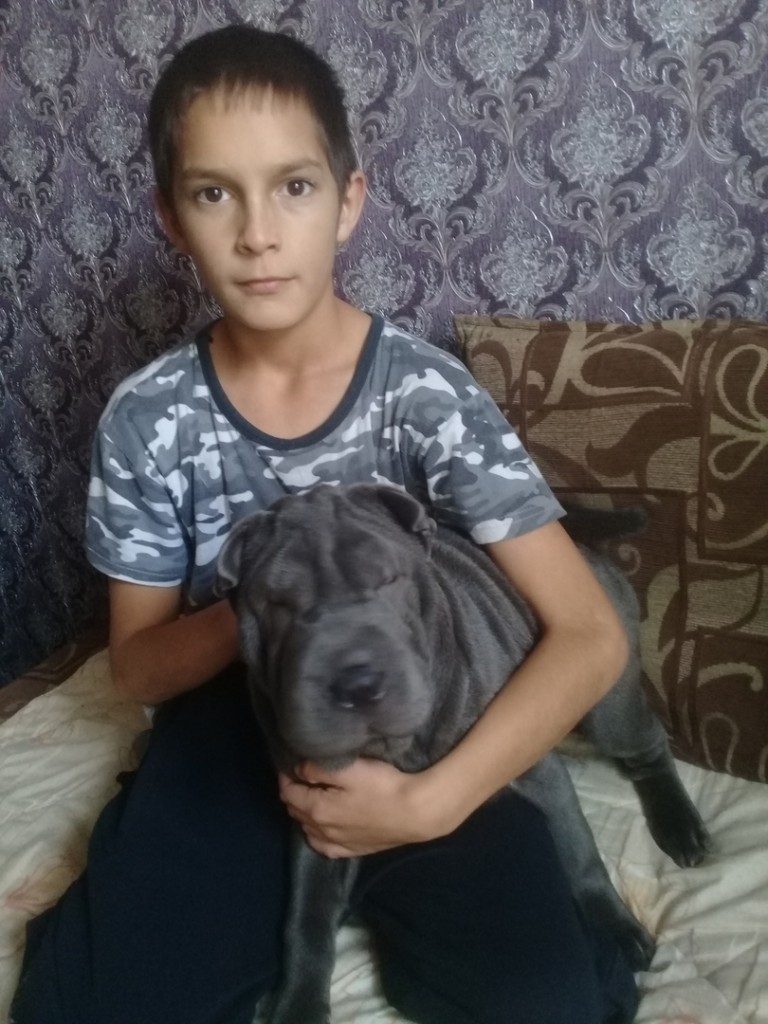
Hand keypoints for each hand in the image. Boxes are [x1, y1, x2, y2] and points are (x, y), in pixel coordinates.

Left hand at [278, 759, 449, 858]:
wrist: (416, 813)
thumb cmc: (382, 786)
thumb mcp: (349, 770)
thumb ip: (318, 769)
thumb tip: (298, 770)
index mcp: (318, 810)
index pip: (288, 793)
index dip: (286, 777)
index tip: (289, 764)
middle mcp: (322, 831)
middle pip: (296, 811)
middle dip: (294, 793)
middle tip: (301, 776)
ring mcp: (338, 844)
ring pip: (308, 829)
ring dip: (304, 813)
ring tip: (313, 797)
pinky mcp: (354, 850)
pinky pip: (325, 847)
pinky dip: (317, 835)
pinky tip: (323, 829)